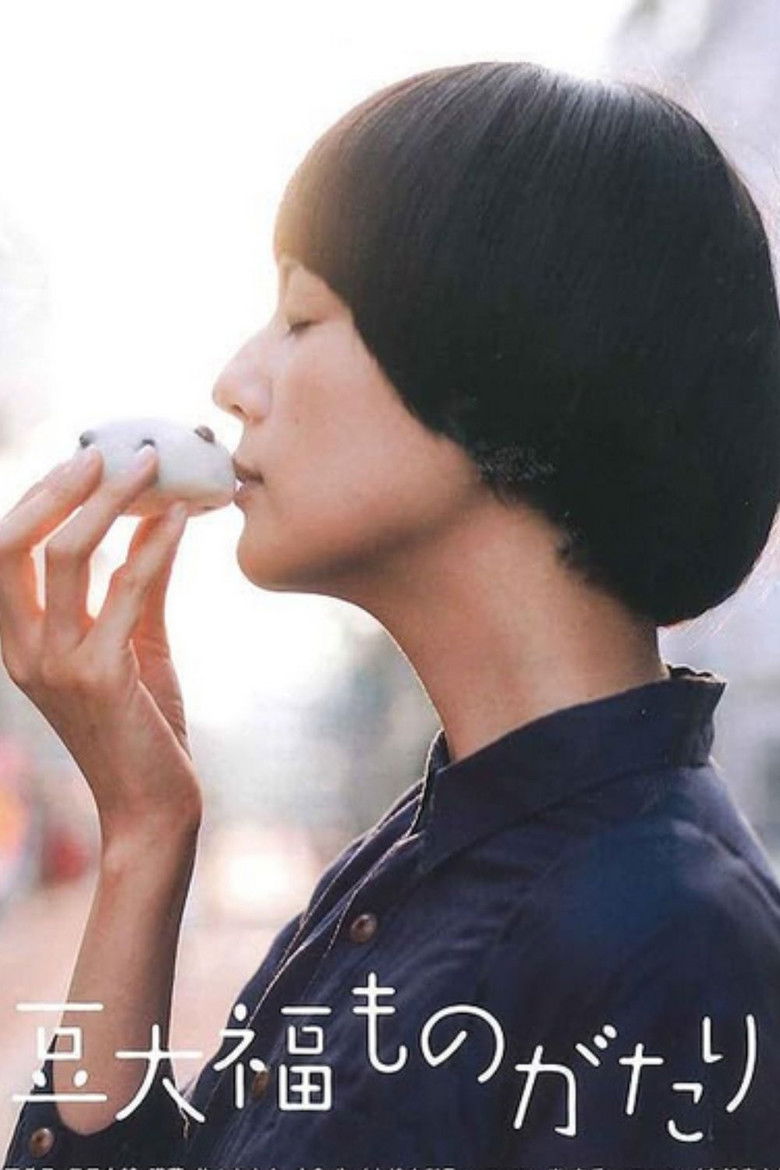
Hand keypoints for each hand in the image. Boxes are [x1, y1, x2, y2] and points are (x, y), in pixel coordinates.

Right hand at [0, 445, 202, 844]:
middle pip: (16, 542)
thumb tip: (155, 518)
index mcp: (18, 641)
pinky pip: (127, 589)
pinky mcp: (101, 675)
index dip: (37, 498)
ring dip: (113, 500)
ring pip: (69, 554)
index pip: (4, 552)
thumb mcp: (131, 644)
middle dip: (58, 487)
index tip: (84, 458)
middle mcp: (24, 649)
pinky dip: (156, 545)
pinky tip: (184, 517)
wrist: (152, 806)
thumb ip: (134, 586)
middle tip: (107, 450)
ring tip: (154, 464)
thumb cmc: (142, 725)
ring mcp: (56, 663)